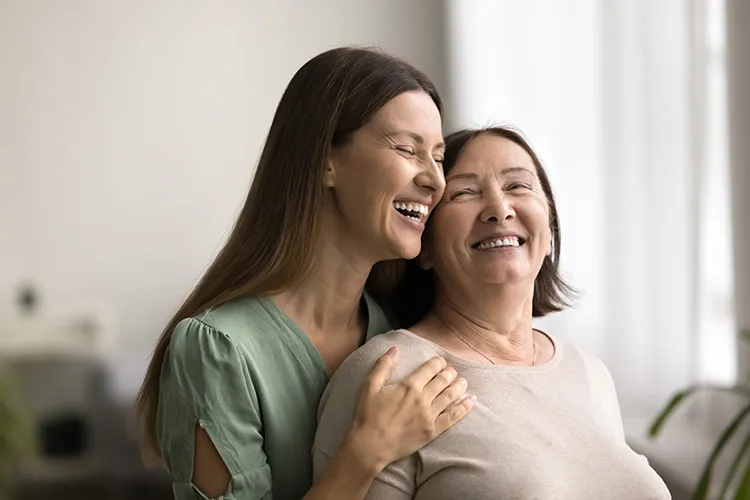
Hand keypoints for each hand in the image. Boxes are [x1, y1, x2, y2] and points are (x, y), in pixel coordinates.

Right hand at [346, 346, 474, 471]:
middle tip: (452, 370)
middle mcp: (423, 398)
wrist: (371, 446)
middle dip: (449, 372)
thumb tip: (395, 348)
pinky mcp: (433, 431)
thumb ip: (383, 365)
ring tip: (463, 381)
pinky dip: (464, 407)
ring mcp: (430, 415)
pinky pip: (453, 417)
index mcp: (409, 385)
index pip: (430, 368)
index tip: (440, 361)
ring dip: (459, 386)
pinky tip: (471, 400)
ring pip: (450, 396)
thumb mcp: (370, 386)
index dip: (438, 362)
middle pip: (443, 380)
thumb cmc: (368, 415)